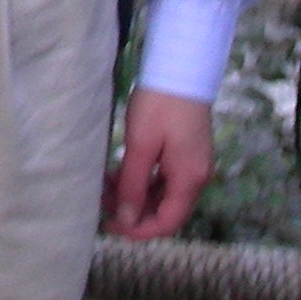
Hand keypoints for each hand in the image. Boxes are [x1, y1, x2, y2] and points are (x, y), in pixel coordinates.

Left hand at [103, 89, 213, 239]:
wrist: (181, 68)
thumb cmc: (160, 105)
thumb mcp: (140, 146)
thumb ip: (132, 186)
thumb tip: (126, 220)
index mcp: (190, 179)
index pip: (168, 222)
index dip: (139, 231)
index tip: (112, 226)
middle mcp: (197, 177)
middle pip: (166, 210)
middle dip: (134, 212)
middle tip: (103, 205)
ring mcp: (194, 164)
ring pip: (163, 194)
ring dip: (136, 195)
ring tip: (106, 187)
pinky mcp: (187, 152)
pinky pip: (165, 178)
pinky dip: (144, 180)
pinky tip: (121, 174)